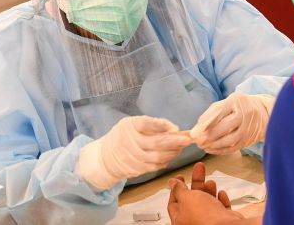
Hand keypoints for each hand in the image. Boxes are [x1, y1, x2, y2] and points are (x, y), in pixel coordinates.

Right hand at [77, 116, 191, 189]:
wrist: (104, 157)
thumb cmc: (124, 136)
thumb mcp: (132, 124)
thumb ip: (152, 124)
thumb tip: (174, 129)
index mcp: (130, 126)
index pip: (147, 124)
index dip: (162, 125)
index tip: (176, 127)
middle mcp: (130, 142)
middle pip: (156, 143)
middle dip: (175, 141)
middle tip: (189, 139)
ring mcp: (133, 157)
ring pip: (158, 157)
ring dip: (173, 152)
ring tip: (181, 147)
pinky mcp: (136, 169)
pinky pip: (155, 166)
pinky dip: (165, 161)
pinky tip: (171, 155)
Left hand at [167, 177, 243, 224]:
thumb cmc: (203, 216)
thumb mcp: (186, 197)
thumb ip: (179, 189)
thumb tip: (172, 183)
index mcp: (180, 219)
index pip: (174, 202)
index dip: (176, 188)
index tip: (180, 177)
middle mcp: (193, 221)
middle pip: (192, 199)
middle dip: (197, 182)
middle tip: (199, 169)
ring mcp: (208, 221)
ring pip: (207, 202)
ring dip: (209, 190)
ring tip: (211, 182)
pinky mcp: (222, 221)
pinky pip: (220, 208)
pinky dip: (220, 199)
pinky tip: (221, 193)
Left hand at [190, 93, 273, 154]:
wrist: (261, 112)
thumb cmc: (238, 106)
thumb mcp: (225, 103)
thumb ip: (211, 113)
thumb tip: (197, 128)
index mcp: (236, 101)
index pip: (220, 113)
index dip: (207, 123)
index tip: (195, 132)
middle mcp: (244, 114)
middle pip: (224, 128)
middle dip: (208, 136)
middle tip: (197, 141)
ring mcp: (247, 128)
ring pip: (229, 140)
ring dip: (213, 145)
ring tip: (202, 146)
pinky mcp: (249, 139)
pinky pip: (233, 148)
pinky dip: (220, 150)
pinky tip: (211, 150)